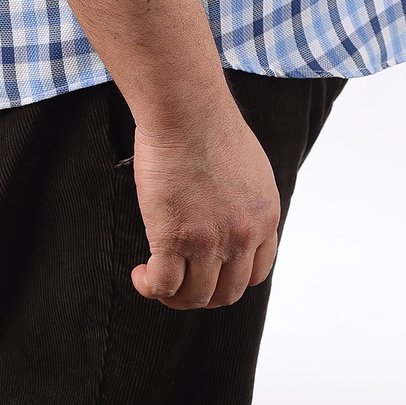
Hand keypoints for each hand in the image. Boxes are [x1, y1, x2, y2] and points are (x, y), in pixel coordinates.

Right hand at [130, 95, 280, 309]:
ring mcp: (210, 242)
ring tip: (154, 277)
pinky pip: (163, 285)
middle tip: (180, 278)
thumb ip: (244, 200)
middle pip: (227, 293)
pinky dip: (149, 286)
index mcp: (265, 215)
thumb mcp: (249, 167)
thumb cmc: (208, 123)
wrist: (187, 108)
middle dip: (202, 293)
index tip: (211, 271)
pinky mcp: (174, 240)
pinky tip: (140, 274)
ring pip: (194, 296)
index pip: (258, 272)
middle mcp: (243, 235)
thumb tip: (226, 215)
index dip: (232, 278)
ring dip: (173, 295)